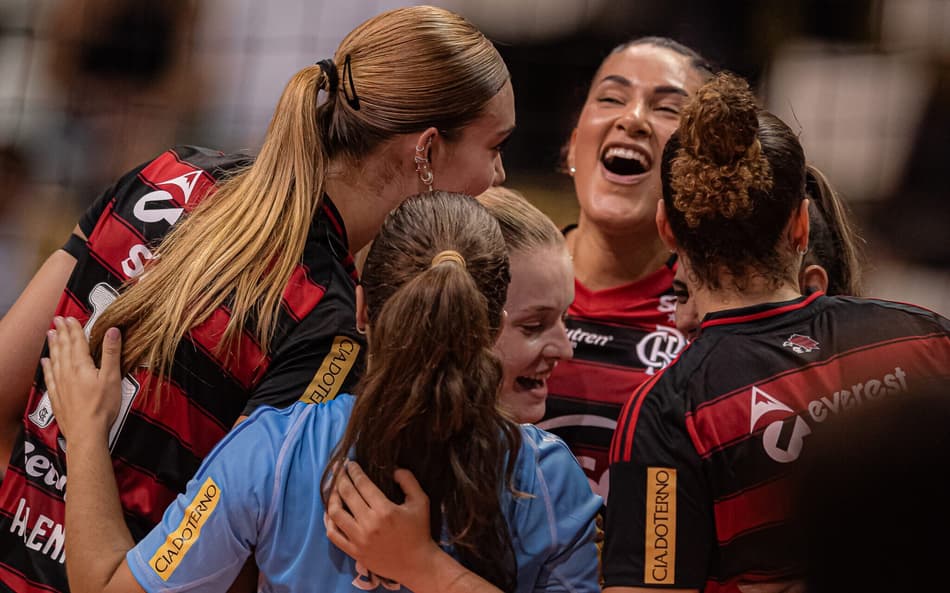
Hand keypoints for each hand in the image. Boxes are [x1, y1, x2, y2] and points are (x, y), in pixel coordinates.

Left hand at [41, 317, 121, 441]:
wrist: (86, 432)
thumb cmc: (101, 407)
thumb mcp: (112, 377)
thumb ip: (111, 353)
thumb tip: (113, 331)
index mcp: (81, 365)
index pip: (77, 342)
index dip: (74, 328)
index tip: (69, 317)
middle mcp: (67, 372)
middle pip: (63, 347)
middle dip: (61, 332)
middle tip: (57, 320)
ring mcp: (60, 384)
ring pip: (55, 359)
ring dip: (53, 345)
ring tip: (50, 334)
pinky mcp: (57, 395)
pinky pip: (49, 376)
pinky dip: (47, 366)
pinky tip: (45, 361)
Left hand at [324, 462, 436, 588]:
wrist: (416, 563)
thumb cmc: (419, 531)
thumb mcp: (421, 501)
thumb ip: (408, 481)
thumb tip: (393, 468)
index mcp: (385, 510)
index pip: (362, 484)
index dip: (354, 470)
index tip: (350, 463)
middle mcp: (369, 524)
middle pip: (347, 494)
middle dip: (340, 477)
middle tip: (338, 469)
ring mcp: (359, 539)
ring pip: (335, 513)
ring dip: (332, 497)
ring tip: (334, 488)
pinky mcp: (354, 551)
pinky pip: (333, 534)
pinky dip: (328, 521)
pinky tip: (330, 512)